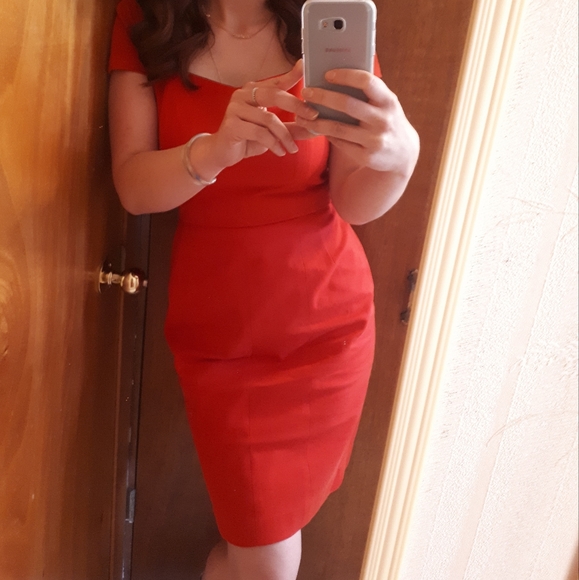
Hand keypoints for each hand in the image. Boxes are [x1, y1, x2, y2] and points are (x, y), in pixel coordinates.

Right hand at [209, 60, 318, 169]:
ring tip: (293, 148)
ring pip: (269, 119)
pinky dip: (273, 144)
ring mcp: (235, 108)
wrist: (223, 152)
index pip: (276, 82)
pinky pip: (259, 133)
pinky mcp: (231, 124)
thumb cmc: (248, 138)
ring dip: (285, 136)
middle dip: (296, 106)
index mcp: (254, 91)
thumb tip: (316, 128)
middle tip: (313, 117)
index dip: (291, 74)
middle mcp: (243, 94)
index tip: (305, 66)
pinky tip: (280, 152)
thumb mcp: (273, 132)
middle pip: (274, 95)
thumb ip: (292, 127)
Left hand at [295, 69, 418, 175]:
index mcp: (388, 101)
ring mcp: (374, 140)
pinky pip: (340, 143)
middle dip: (323, 97)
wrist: (403, 154)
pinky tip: (317, 128)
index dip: (345, 76)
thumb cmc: (387, 120)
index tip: (327, 74)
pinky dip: (327, 135)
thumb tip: (335, 77)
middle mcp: (383, 120)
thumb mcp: (386, 104)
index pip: (366, 82)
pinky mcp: (366, 156)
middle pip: (347, 105)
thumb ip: (368, 93)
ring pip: (338, 128)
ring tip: (303, 115)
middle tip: (306, 92)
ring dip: (317, 121)